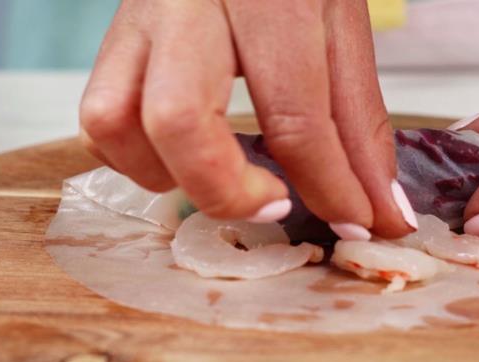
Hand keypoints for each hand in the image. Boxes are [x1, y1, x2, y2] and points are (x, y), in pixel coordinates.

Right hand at [79, 0, 416, 239]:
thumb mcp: (341, 27)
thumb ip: (360, 123)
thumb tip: (379, 208)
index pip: (294, 115)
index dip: (331, 188)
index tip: (358, 223)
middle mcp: (189, 4)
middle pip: (179, 121)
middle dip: (230, 192)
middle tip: (276, 205)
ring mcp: (140, 18)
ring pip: (113, 121)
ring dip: (169, 177)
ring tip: (224, 181)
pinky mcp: (115, 36)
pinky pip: (98, 117)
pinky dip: (136, 158)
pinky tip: (185, 159)